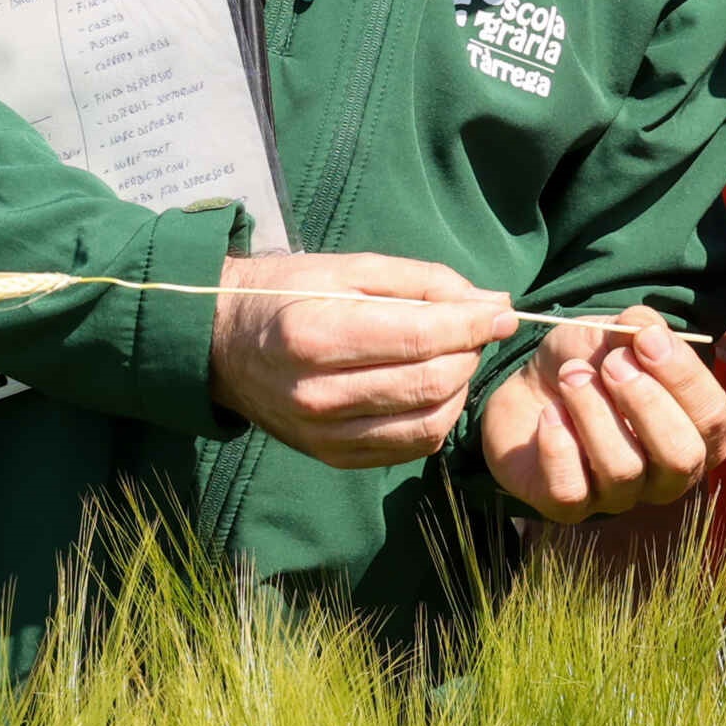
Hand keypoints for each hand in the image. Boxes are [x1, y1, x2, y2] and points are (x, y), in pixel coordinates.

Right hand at [209, 252, 516, 467]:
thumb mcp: (349, 268)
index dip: (474, 325)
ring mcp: (323, 434)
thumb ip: (424, 282)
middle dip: (469, 354)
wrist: (222, 345)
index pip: (420, 338)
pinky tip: (429, 388)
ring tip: (450, 357)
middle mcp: (317, 394)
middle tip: (472, 332)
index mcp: (315, 336)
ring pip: (430, 421)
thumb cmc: (288, 295)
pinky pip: (412, 446)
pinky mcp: (333, 457)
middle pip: (431, 383)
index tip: (502, 313)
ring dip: (459, 388)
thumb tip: (494, 303)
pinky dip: (437, 416)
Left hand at [479, 309, 725, 522]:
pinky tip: (549, 414)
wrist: (531, 387)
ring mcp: (620, 497)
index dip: (685, 378)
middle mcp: (666, 475)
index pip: (714, 419)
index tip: (647, 339)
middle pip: (680, 458)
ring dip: (593, 412)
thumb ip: (641, 328)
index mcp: (696, 434)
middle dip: (645, 403)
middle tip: (611, 364)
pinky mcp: (569, 508)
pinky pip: (572, 491)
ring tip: (570, 376)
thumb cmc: (591, 364)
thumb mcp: (618, 336)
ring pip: (623, 470)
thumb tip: (646, 327)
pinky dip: (558, 444)